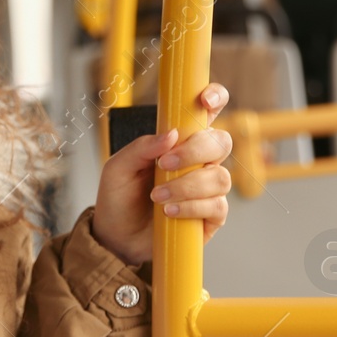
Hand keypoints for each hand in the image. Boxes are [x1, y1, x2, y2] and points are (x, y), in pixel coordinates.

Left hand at [90, 83, 233, 265]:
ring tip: (157, 197)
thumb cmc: (118, 197)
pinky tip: (169, 212)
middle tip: (165, 164)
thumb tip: (171, 135)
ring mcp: (208, 188)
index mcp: (179, 142)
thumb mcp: (117, 168)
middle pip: (221, 142)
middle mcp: (199, 161)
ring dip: (187, 186)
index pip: (206, 113)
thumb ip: (141, 147)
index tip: (205, 100)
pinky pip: (217, 206)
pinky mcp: (212, 216)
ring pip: (220, 177)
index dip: (214, 98)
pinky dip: (191, 207)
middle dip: (196, 150)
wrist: (116, 238)